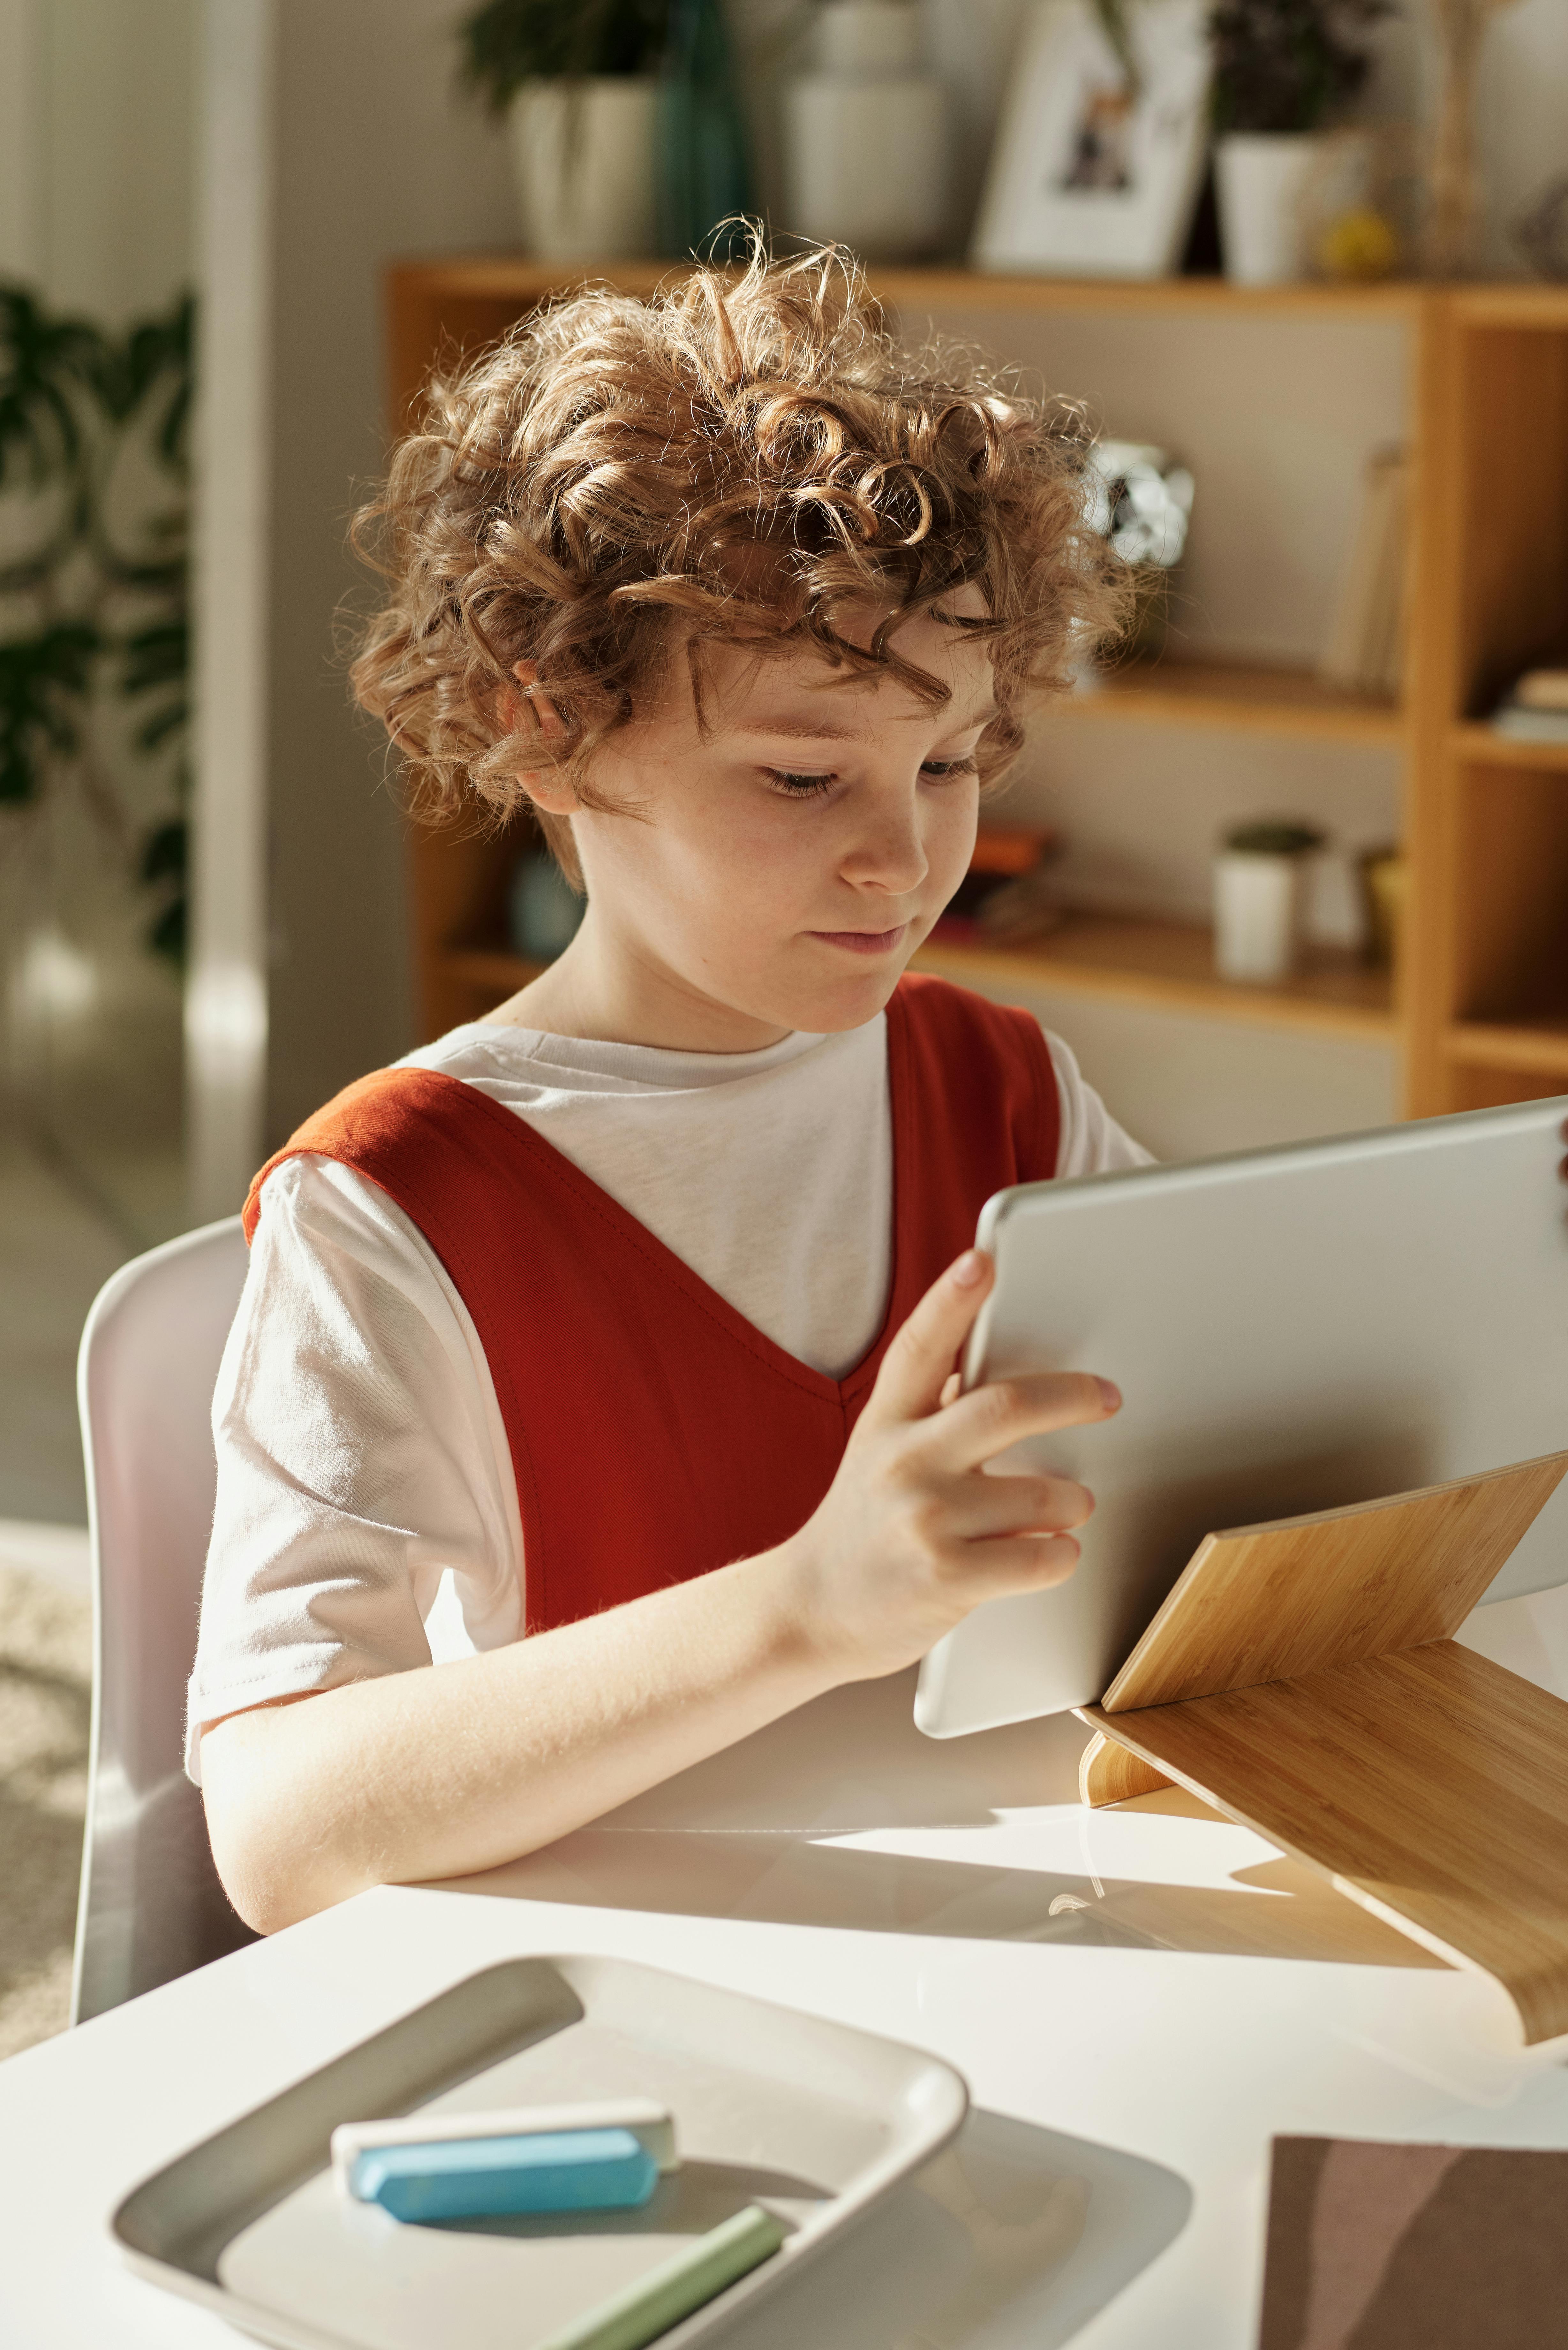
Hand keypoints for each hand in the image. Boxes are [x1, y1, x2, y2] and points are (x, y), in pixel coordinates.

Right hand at [776, 1248, 1119, 1681]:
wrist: (810, 1611)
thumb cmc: (862, 1527)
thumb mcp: (880, 1452)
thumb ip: (928, 1409)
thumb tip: (986, 1357)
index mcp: (885, 1423)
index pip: (919, 1347)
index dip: (952, 1301)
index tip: (982, 1262)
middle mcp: (902, 1463)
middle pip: (1004, 1407)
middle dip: (1071, 1396)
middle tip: (1104, 1397)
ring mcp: (925, 1521)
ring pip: (1043, 1493)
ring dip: (1073, 1499)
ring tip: (1068, 1506)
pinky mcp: (947, 1579)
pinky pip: (1043, 1556)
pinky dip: (1062, 1553)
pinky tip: (1048, 1551)